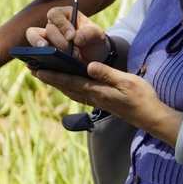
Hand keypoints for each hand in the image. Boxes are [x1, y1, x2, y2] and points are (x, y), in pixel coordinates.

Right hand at [30, 5, 112, 66]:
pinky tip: (37, 63)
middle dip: (59, 41)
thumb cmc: (95, 42)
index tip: (71, 36)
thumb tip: (76, 38)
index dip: (62, 24)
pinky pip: (33, 51)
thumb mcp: (98, 35)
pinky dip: (33, 56)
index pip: (56, 14)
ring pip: (33, 35)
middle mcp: (54, 25)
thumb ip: (90, 33)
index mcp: (66, 15)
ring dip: (37, 43)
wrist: (95, 57)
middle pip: (48, 28)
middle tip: (72, 52)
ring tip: (46, 50)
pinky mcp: (44, 51)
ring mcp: (47, 38)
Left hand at [31, 61, 170, 135]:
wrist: (150, 117)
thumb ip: (108, 74)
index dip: (52, 75)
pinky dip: (67, 87)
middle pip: (65, 86)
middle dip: (48, 77)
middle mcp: (93, 97)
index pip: (69, 80)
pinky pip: (78, 93)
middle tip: (31, 69)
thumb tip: (89, 66)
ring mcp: (96, 100)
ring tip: (43, 74)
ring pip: (70, 90)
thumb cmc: (142, 98)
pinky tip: (65, 84)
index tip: (37, 70)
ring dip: (55, 82)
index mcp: (97, 90)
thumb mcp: (127, 81)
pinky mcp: (101, 102)